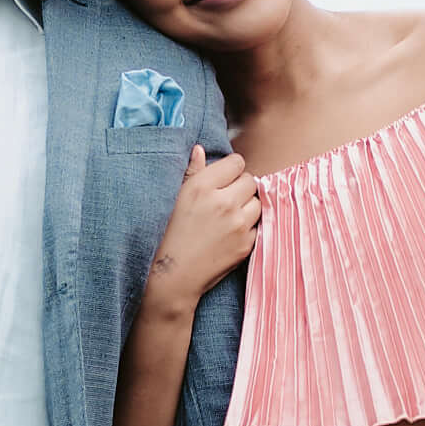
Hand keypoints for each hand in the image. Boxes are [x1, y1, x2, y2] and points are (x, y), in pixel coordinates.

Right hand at [145, 145, 259, 317]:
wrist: (172, 277)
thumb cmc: (167, 235)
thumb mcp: (174, 197)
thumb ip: (191, 171)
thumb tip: (200, 149)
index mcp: (203, 186)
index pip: (236, 162)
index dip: (230, 169)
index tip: (223, 178)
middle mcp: (223, 202)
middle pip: (250, 180)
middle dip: (240, 186)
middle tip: (226, 198)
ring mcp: (237, 225)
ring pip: (257, 202)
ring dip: (247, 206)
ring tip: (229, 216)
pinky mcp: (245, 244)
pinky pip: (257, 226)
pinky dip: (247, 227)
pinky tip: (229, 233)